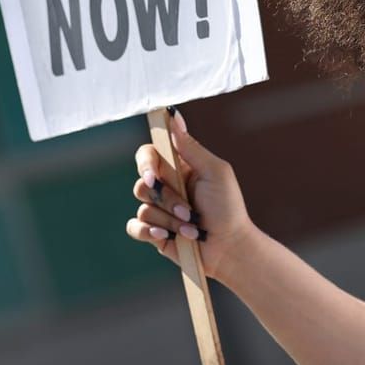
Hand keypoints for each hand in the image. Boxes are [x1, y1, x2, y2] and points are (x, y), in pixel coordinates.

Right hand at [126, 109, 256, 282]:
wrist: (229, 247)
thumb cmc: (228, 208)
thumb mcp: (215, 172)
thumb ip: (192, 147)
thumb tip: (174, 117)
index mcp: (179, 169)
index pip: (149, 154)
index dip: (146, 163)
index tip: (154, 175)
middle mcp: (166, 187)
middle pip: (143, 182)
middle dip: (167, 199)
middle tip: (188, 210)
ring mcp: (158, 209)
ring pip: (143, 206)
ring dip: (169, 220)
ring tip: (192, 228)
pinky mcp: (153, 231)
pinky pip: (134, 226)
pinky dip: (149, 232)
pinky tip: (167, 237)